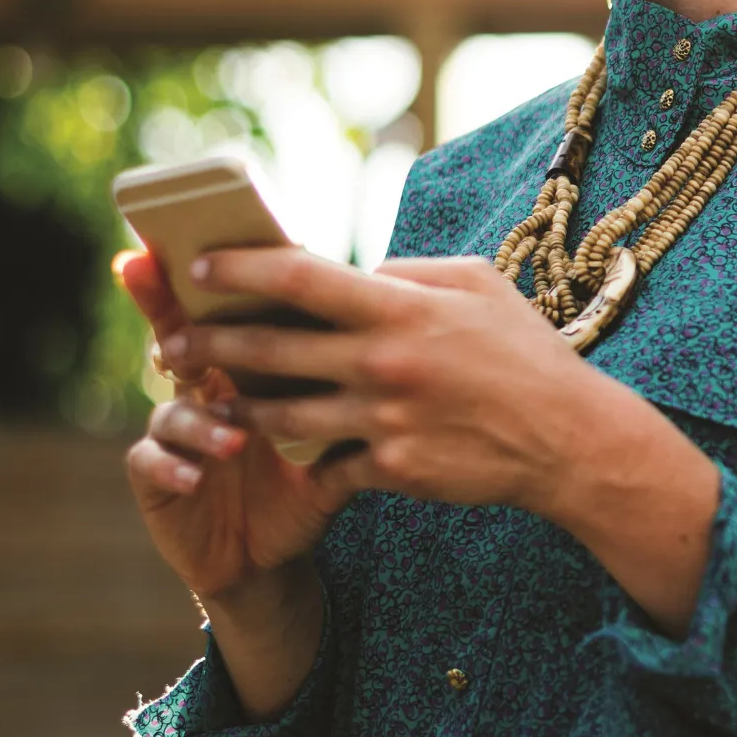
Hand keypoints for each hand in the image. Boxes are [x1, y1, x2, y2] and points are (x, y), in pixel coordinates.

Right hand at [117, 250, 355, 606]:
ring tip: (234, 439)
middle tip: (181, 317)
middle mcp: (202, 387)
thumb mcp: (337, 430)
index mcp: (245, 365)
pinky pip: (148, 461)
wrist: (271, 553)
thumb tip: (398, 325)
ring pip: (172, 407)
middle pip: (178, 337)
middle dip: (168, 317)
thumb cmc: (307, 480)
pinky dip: (171, 464)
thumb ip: (355, 381)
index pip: (228, 310)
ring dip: (200, 420)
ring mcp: (173, 431)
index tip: (202, 246)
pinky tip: (195, 476)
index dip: (210, 278)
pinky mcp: (155, 477)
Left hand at [171, 248, 720, 633]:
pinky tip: (279, 447)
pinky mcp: (390, 469)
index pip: (298, 277)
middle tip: (169, 342)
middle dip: (207, 344)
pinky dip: (302, 454)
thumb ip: (408, 274)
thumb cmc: (522, 350)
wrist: (566, 438)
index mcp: (400, 308)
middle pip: (268, 350)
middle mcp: (383, 363)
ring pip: (281, 414)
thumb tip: (357, 272)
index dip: (238, 268)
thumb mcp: (475, 284)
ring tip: (208, 397)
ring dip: (237, 405)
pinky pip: (326, 462)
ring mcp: (383, 421)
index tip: (197, 267)